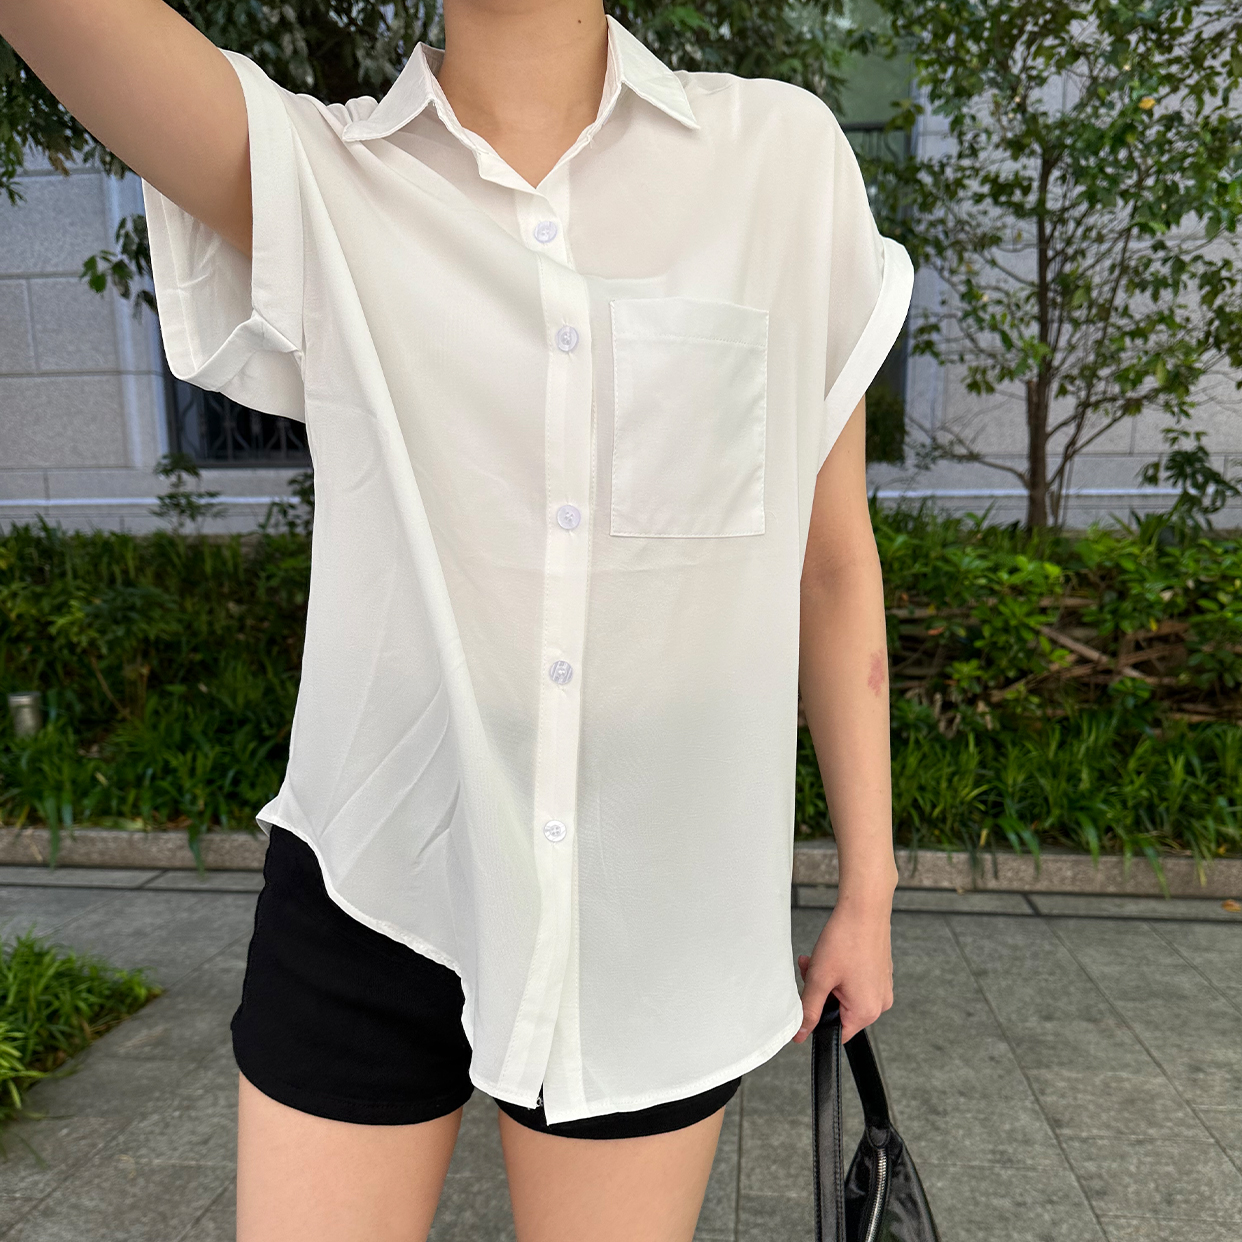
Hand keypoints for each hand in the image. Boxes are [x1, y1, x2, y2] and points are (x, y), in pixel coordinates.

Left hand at [792, 893, 893, 1043]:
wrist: (865, 908)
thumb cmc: (847, 939)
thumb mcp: (820, 978)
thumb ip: (809, 1009)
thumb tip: (800, 1034)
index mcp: (866, 1011)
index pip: (836, 1032)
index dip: (817, 1016)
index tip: (808, 998)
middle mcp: (879, 1004)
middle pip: (839, 1011)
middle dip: (820, 992)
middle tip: (810, 969)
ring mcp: (882, 988)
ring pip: (845, 995)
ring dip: (827, 980)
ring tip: (818, 958)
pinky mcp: (881, 975)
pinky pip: (856, 983)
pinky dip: (840, 972)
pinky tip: (833, 954)